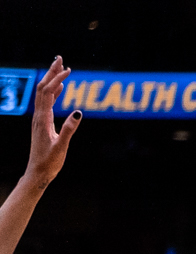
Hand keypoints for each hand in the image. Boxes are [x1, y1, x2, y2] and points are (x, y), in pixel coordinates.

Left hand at [26, 58, 80, 189]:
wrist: (38, 172)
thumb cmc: (50, 162)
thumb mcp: (61, 147)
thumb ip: (69, 129)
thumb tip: (78, 112)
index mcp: (43, 119)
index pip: (48, 93)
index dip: (58, 79)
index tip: (69, 70)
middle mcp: (39, 116)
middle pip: (43, 88)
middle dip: (52, 73)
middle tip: (60, 59)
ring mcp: (40, 119)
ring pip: (44, 94)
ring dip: (51, 80)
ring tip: (61, 69)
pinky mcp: (43, 123)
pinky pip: (46, 103)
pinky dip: (53, 92)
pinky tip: (60, 89)